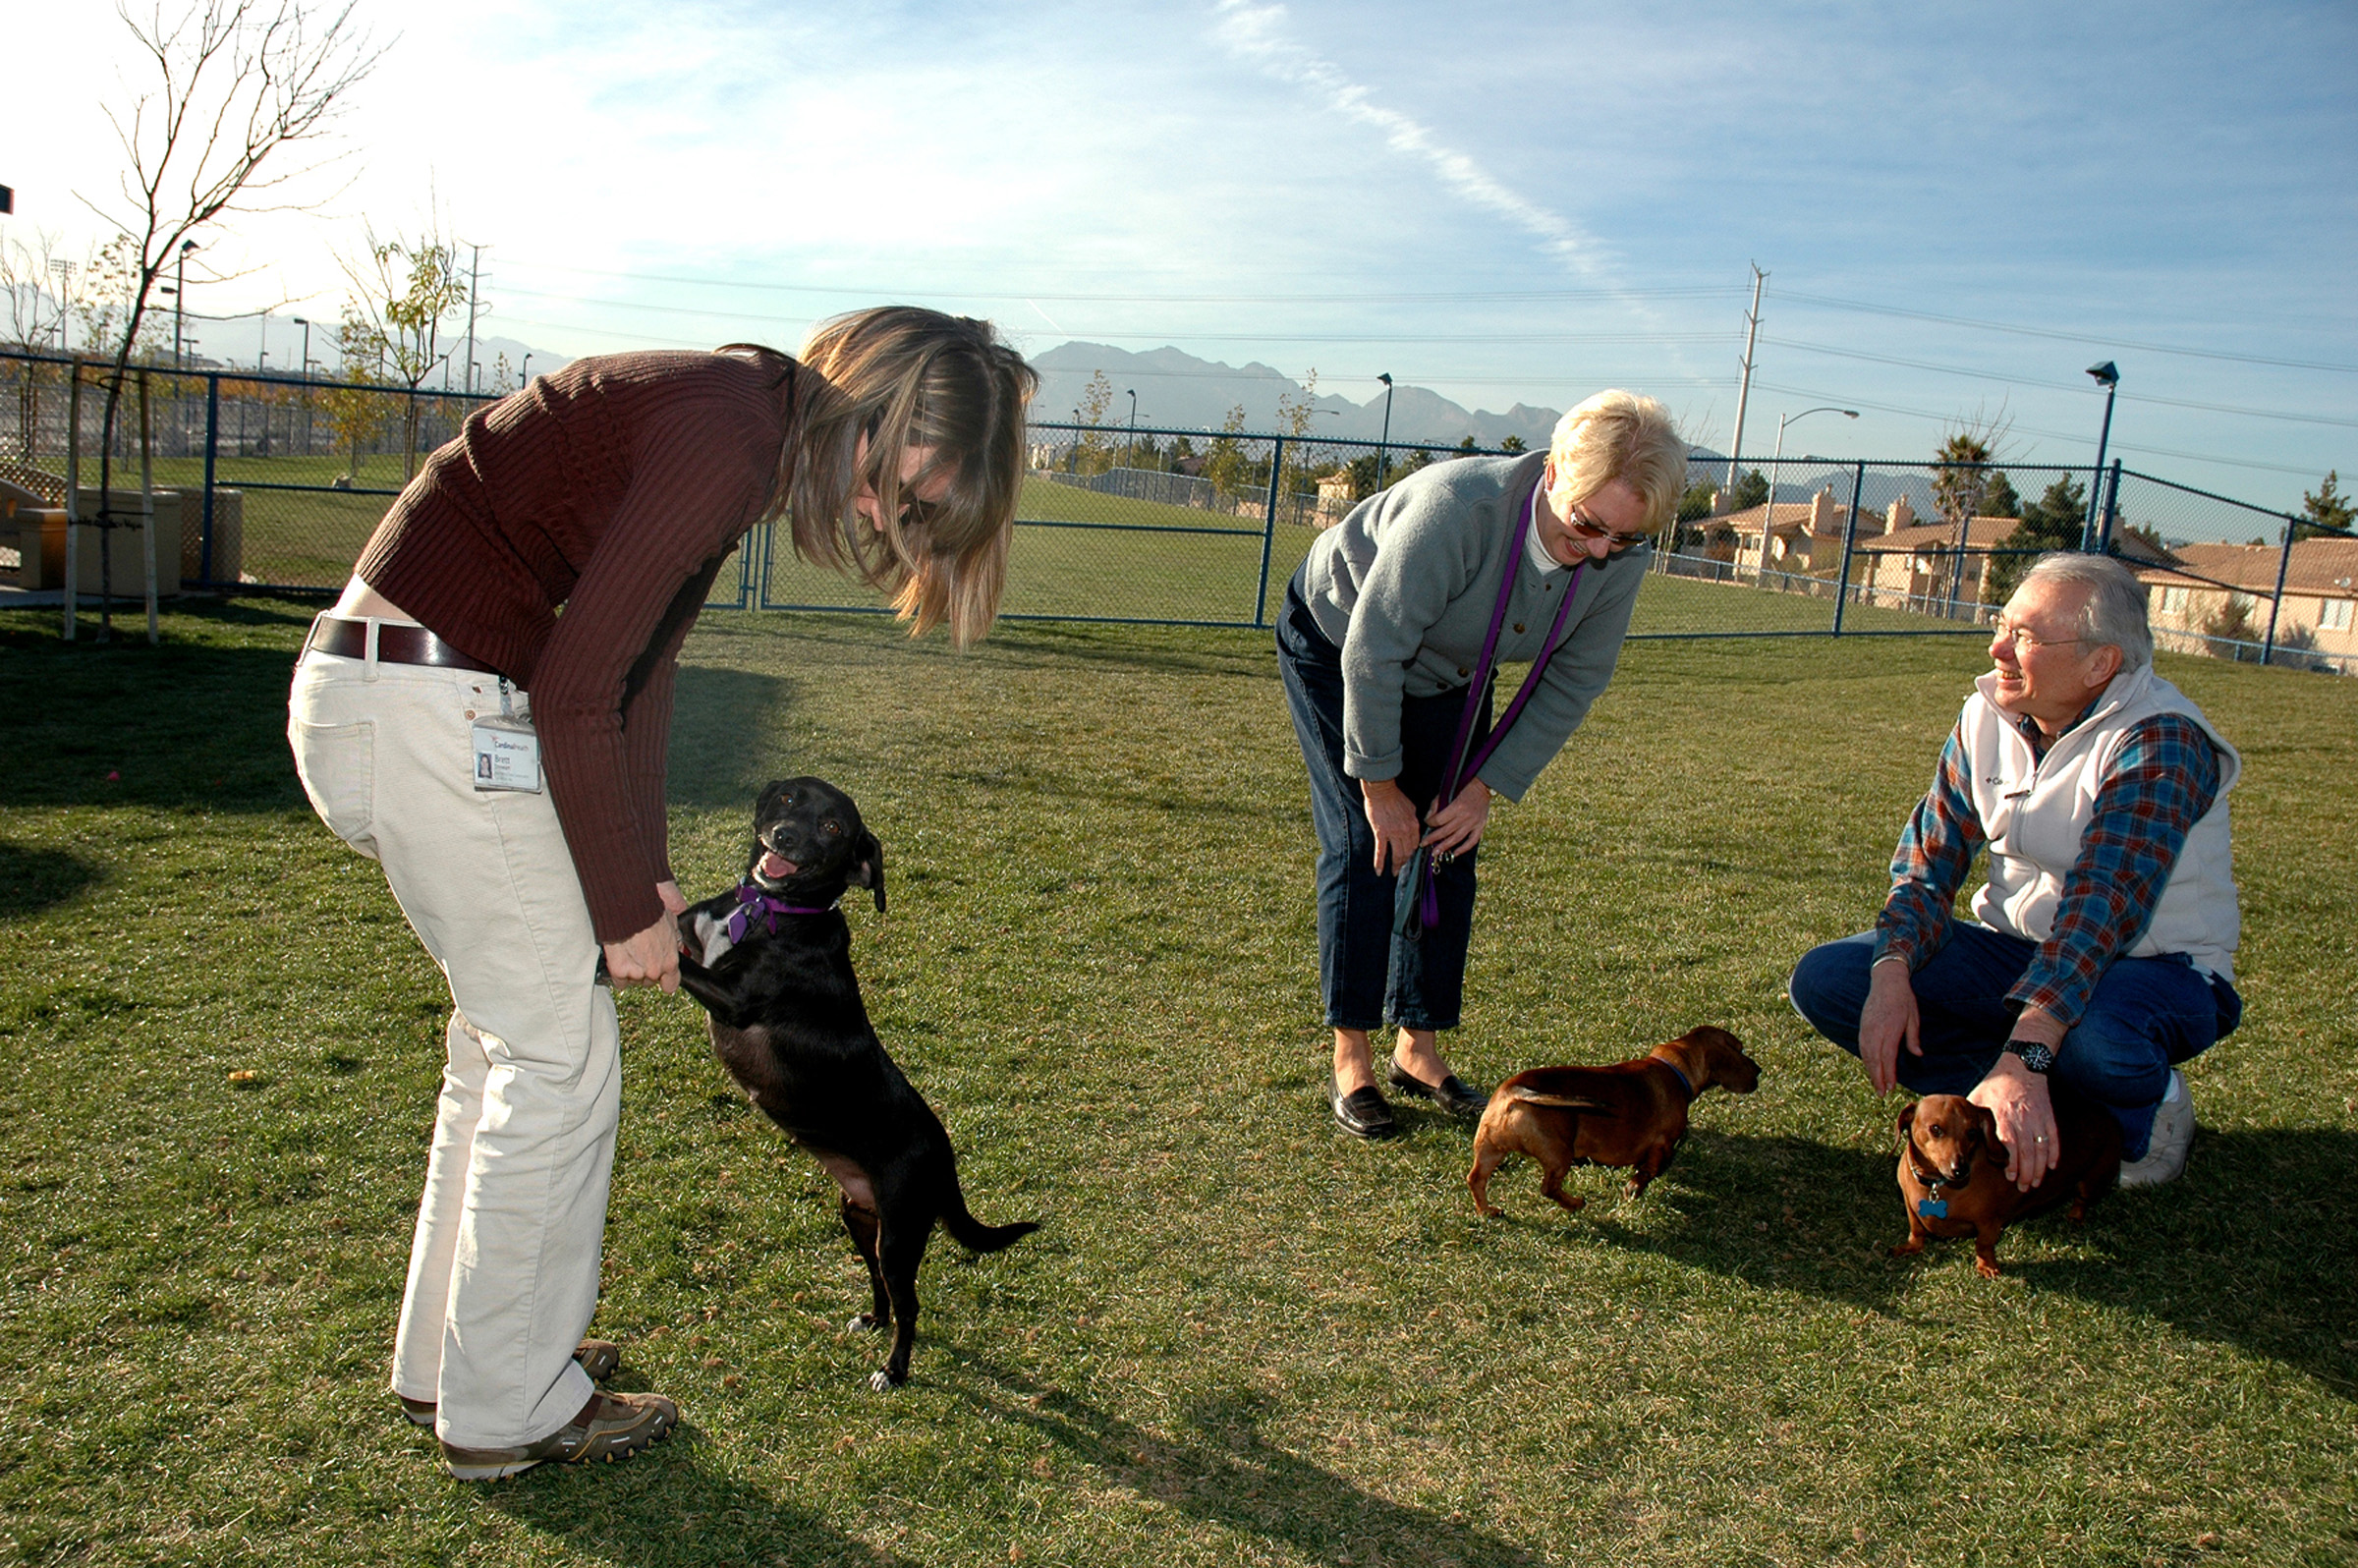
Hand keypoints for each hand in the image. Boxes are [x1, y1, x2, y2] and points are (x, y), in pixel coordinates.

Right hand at [603, 882, 686, 992]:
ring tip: (628, 953)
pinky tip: (619, 959)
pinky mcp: (619, 971)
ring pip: (633, 982)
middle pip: (650, 982)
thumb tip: (677, 948)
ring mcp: (636, 973)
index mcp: (670, 961)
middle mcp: (655, 971)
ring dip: (631, 972)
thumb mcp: (672, 924)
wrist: (628, 907)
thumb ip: (675, 941)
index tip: (659, 976)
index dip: (664, 980)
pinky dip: (618, 973)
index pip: (671, 985)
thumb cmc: (650, 912)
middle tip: (639, 955)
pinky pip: (619, 982)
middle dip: (645, 971)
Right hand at [1360, 778, 1421, 874]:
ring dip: (1396, 865)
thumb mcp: (1411, 807)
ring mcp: (1393, 833)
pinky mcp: (1380, 833)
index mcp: (1414, 825)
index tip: (1408, 856)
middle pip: (1407, 852)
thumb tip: (1413, 826)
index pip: (1415, 844)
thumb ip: (1413, 819)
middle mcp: (1405, 831)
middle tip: (1401, 868)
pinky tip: (1379, 871)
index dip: (1412, 852)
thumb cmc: (1394, 796)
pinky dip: (1380, 863)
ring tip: (1394, 872)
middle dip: (1404, 861)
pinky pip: (1381, 851)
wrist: (1381, 790)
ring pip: (1397, 854)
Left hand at [1420, 778, 1491, 858]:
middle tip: (1423, 844)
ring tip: (1435, 853)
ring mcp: (1473, 823)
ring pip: (1457, 839)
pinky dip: (1463, 849)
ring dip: (1445, 847)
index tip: (1427, 823)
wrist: (1483, 786)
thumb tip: (1428, 818)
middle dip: (1432, 838)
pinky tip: (1454, 853)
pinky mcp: (1480, 827)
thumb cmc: (1464, 788)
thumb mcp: (1448, 792)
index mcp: (1457, 807)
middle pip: (1445, 831)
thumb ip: (1437, 804)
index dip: (1430, 822)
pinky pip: (1471, 841)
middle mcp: (1465, 816)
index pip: (1439, 820)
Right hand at [1857, 958, 1921, 1095]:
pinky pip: (1862, 1046)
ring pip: (1866, 1054)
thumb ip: (1913, 1037)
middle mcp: (1876, 1029)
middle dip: (1878, 1077)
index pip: (1887, 1055)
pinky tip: (1870, 1067)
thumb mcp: (1914, 1017)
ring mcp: (1867, 1027)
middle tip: (1882, 1093)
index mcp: (1891, 1028)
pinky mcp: (1862, 1025)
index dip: (1889, 1073)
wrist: (1886, 981)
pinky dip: (1866, 1059)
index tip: (1892, 1086)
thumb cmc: (1904, 999)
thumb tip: (1918, 1055)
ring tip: (1876, 1084)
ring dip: (1871, 1070)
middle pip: (1874, 1058)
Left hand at [1971, 1054, 2057, 1190]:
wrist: (2021, 1065)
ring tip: (2035, 1182)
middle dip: (2027, 1173)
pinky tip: (2051, 1167)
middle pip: (2028, 1152)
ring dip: (2040, 1168)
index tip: (2010, 1177)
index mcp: (2003, 1115)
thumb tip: (1959, 1134)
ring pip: (2043, 1149)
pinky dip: (2054, 1154)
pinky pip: (2054, 1138)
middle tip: (2023, 1187)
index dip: (2012, 1163)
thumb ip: (1972, 1117)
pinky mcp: (2049, 1116)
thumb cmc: (1996, 1083)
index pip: (2010, 1145)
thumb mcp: (1978, 1097)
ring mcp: (2038, 1118)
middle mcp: (2023, 1118)